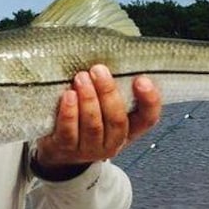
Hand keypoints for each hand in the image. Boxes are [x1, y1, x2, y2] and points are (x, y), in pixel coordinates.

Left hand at [33, 64, 161, 175]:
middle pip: (117, 120)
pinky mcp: (67, 149)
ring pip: (93, 126)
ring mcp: (90, 149)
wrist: (60, 150)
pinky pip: (69, 132)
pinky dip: (69, 113)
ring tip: (81, 78)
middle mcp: (113, 143)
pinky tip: (68, 95)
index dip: (149, 100)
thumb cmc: (85, 120)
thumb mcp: (105, 106)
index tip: (141, 79)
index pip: (148, 118)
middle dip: (108, 93)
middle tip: (98, 70)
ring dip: (88, 99)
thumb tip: (111, 58)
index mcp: (129, 130)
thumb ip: (112, 91)